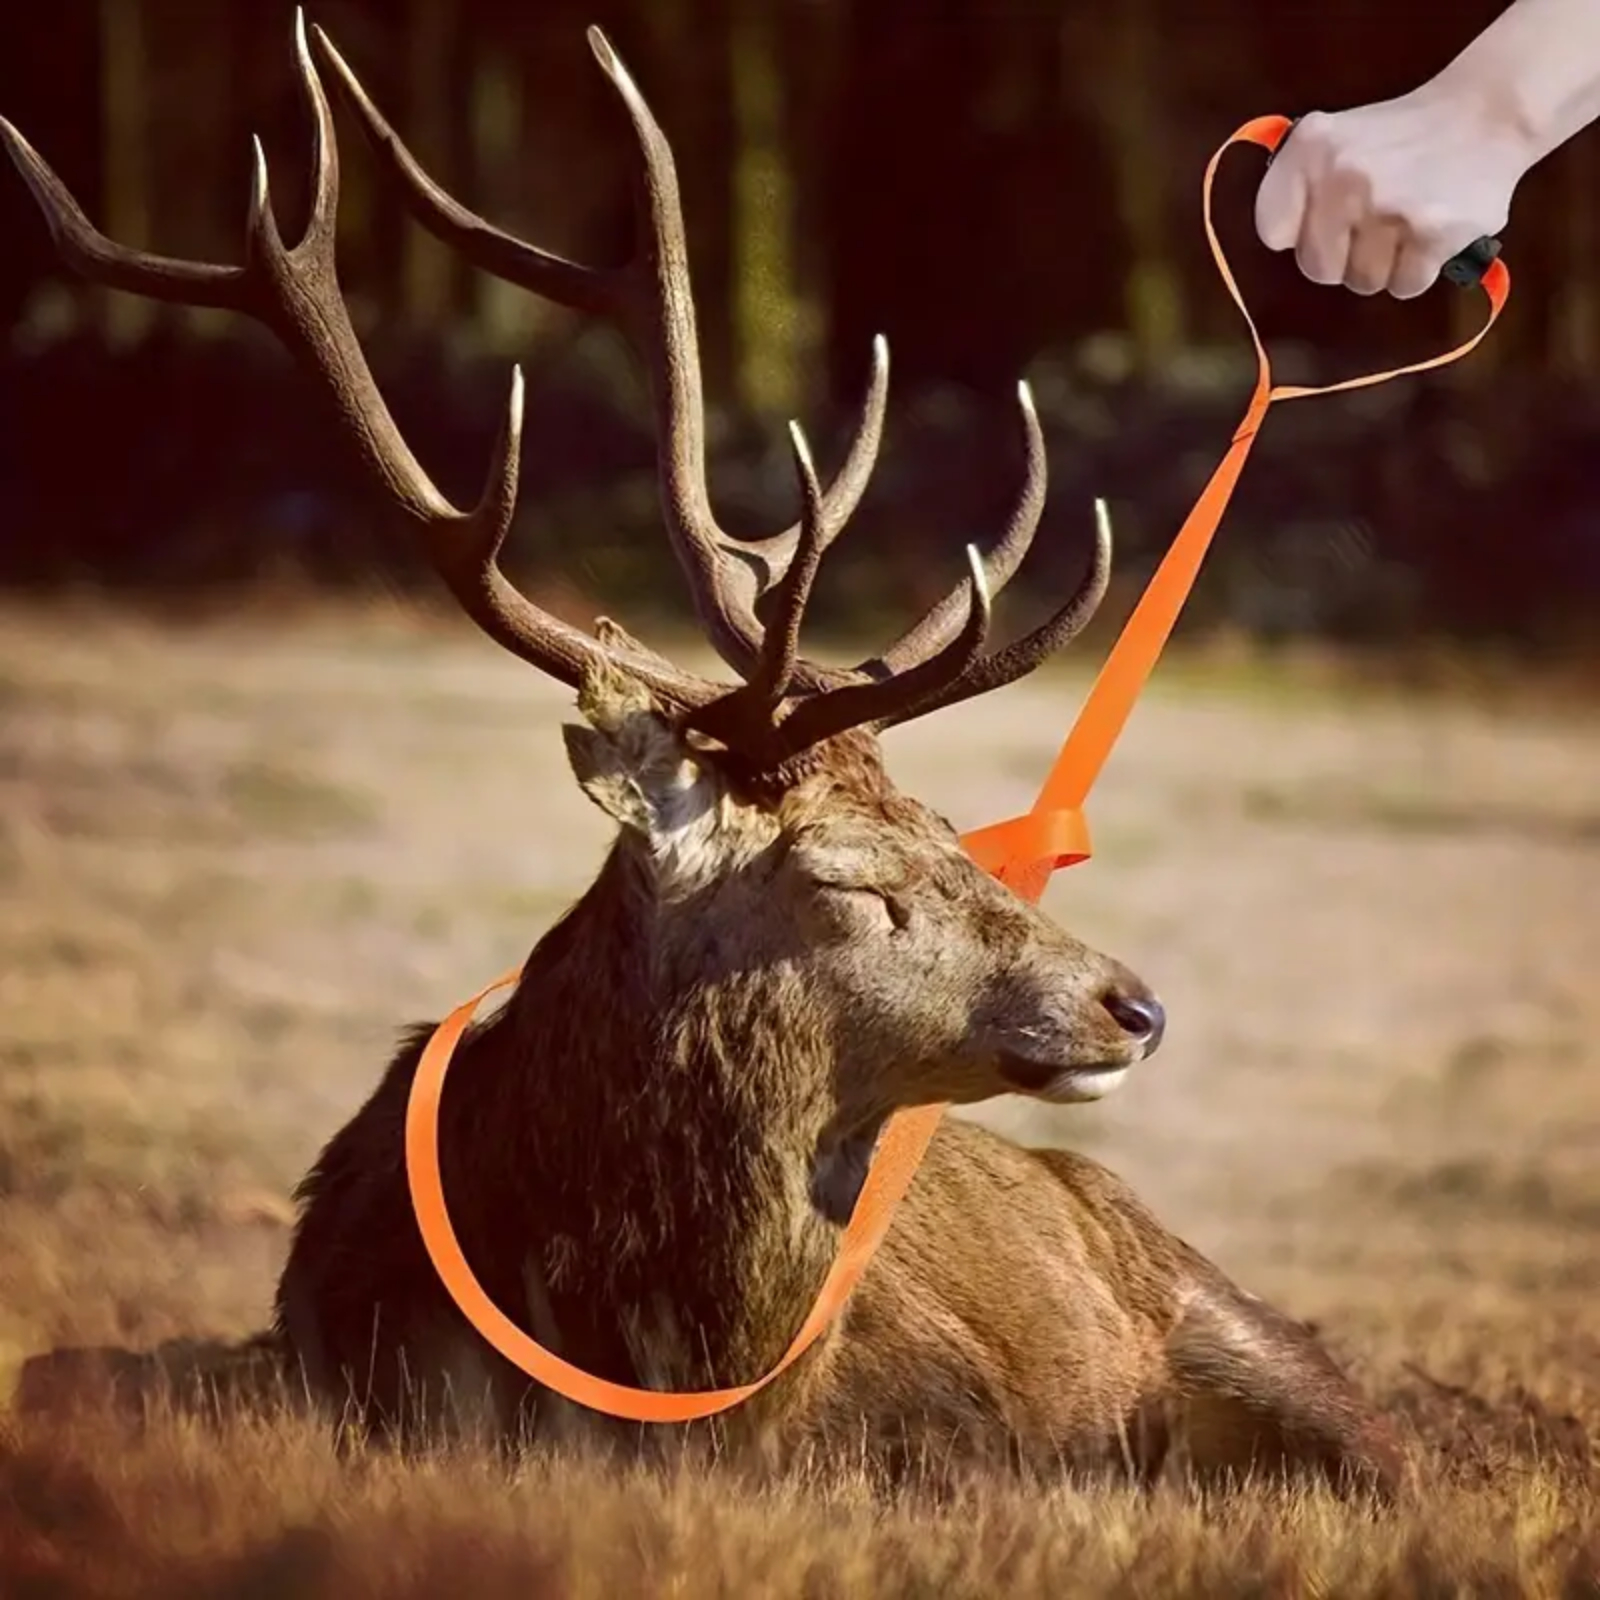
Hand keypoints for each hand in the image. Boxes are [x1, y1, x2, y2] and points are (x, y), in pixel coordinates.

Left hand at [1254, 84, 1530, 297]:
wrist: (1487, 113)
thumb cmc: (1399, 138)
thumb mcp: (1335, 140)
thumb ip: (1298, 187)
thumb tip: (1283, 241)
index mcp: (1310, 149)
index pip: (1274, 232)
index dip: (1300, 234)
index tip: (1326, 219)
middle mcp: (1344, 176)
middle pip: (1318, 268)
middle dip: (1344, 257)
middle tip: (1374, 224)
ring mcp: (1389, 206)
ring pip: (1362, 282)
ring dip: (1384, 265)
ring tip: (1407, 223)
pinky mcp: (1433, 233)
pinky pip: (1405, 286)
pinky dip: (1419, 270)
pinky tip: (1431, 233)